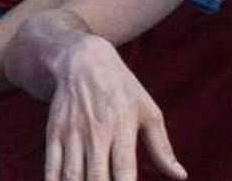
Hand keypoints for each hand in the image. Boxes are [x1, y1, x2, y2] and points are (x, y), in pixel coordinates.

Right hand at [44, 35, 185, 180]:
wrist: (81, 61)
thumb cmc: (122, 88)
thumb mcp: (148, 111)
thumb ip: (162, 147)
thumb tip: (179, 176)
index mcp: (122, 128)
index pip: (124, 171)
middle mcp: (95, 133)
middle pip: (95, 178)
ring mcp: (71, 133)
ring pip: (71, 175)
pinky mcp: (54, 133)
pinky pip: (52, 166)